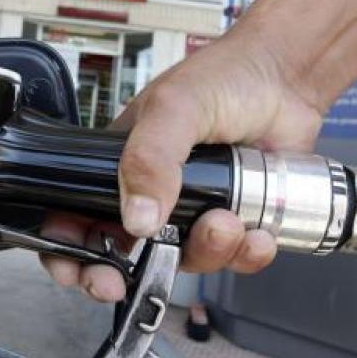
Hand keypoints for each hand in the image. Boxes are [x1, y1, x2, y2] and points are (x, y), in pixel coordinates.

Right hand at [39, 28, 324, 301]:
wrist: (285, 76)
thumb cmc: (222, 79)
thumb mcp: (173, 109)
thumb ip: (149, 159)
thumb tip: (137, 219)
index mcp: (122, 168)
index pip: (78, 218)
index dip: (71, 252)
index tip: (79, 271)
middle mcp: (155, 196)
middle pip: (127, 256)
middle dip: (126, 277)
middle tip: (126, 281)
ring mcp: (197, 211)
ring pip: (188, 260)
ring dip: (205, 252)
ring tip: (227, 222)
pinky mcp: (239, 220)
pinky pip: (235, 258)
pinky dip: (247, 254)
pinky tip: (258, 233)